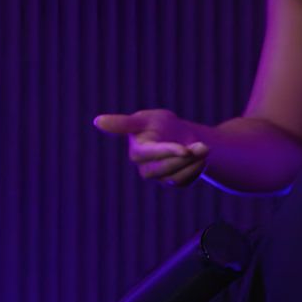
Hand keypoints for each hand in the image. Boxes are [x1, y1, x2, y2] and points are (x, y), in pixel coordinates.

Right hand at [93, 109, 210, 186]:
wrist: (180, 135)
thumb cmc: (159, 124)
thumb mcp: (145, 119)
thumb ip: (124, 123)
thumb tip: (97, 121)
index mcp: (137, 151)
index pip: (150, 154)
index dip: (167, 152)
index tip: (184, 150)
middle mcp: (145, 168)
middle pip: (166, 168)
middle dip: (186, 157)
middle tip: (203, 146)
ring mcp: (160, 177)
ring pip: (177, 176)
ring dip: (194, 163)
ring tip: (203, 148)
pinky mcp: (173, 182)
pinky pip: (185, 181)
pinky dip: (196, 169)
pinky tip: (200, 158)